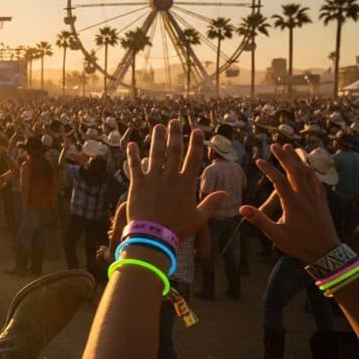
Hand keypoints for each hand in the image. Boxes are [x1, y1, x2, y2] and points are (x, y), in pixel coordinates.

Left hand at [126, 121, 224, 238]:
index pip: (193, 159)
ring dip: (157, 139)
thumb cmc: (177, 230)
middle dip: (175, 134)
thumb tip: (226, 193)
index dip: (195, 143)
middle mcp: (170, 177)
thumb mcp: (199, 218)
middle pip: (173, 151)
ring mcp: (152, 179)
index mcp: (186, 184)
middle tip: (174, 121)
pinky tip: (132, 144)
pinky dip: (133, 154)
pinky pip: (134, 166)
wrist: (153, 237)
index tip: (197, 130)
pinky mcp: (137, 185)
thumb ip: (211, 204)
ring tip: (158, 127)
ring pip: (155, 154)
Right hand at [239, 144, 340, 263]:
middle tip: (275, 145)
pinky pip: (316, 181)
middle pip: (295, 171)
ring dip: (297, 159)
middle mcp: (305, 197)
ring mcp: (316, 198)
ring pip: (307, 173)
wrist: (327, 252)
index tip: (258, 160)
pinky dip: (310, 170)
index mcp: (293, 204)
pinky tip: (307, 166)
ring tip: (290, 149)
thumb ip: (259, 220)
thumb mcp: (276, 235)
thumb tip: (242, 208)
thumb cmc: (299, 245)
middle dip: (284, 157)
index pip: (279, 181)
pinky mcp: (322, 201)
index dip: (268, 169)